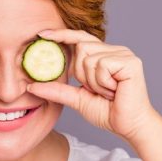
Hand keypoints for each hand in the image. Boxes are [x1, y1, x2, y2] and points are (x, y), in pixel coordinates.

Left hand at [27, 29, 155, 139]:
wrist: (127, 126)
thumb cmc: (107, 111)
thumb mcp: (76, 99)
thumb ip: (57, 90)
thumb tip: (31, 87)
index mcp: (102, 55)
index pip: (79, 38)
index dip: (61, 34)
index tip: (42, 34)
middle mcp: (114, 50)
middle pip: (81, 47)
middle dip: (81, 74)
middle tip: (96, 90)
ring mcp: (123, 54)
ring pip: (89, 58)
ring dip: (93, 81)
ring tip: (107, 92)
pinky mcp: (130, 61)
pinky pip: (102, 65)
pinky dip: (102, 82)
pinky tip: (115, 90)